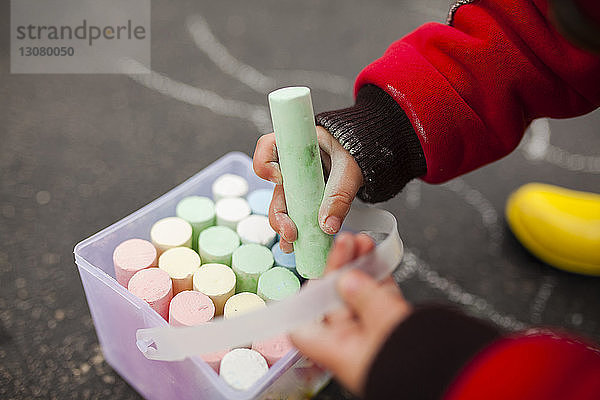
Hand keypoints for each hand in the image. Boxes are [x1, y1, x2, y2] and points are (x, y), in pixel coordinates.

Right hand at [253, 126, 363, 252]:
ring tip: (292, 243)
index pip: (268, 147)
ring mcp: (295, 183)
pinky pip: (295, 214)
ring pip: (282, 205)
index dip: (265, 162)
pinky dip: (296, 229)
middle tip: (288, 229)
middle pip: (272, 187)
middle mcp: (290, 165)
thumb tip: (328, 223)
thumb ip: (340, 193)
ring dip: (284, 225)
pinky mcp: (304, 198)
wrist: (366, 156)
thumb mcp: (350, 168)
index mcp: (296, 145)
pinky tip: (298, 244)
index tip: (278, 178)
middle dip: (277, 212)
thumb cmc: (353, 151)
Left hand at [290, 233, 411, 395]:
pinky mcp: (394, 329)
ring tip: (362, 242)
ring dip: (359, 267)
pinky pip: (380, 299)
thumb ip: (365, 297)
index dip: (303, 301)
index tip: (311, 274)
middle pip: (333, 302)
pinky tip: (377, 256)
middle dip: (338, 269)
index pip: (304, 328)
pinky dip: (378, 278)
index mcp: (338, 351)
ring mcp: (373, 336)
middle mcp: (352, 346)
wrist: (460, 379)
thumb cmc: (419, 364)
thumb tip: (347, 279)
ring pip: (358, 296)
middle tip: (345, 242)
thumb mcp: (387, 323)